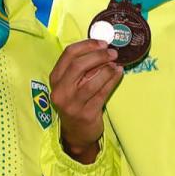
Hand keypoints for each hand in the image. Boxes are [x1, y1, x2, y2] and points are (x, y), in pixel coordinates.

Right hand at [50, 39, 124, 163]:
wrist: (77, 132)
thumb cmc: (76, 102)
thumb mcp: (72, 84)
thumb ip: (82, 68)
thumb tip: (103, 48)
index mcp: (55, 79)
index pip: (68, 54)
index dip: (87, 45)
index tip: (102, 42)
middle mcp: (60, 91)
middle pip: (78, 66)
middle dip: (98, 56)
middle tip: (113, 52)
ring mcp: (72, 104)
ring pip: (91, 81)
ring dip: (107, 69)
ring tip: (117, 64)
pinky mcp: (85, 114)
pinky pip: (102, 93)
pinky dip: (112, 81)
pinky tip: (119, 73)